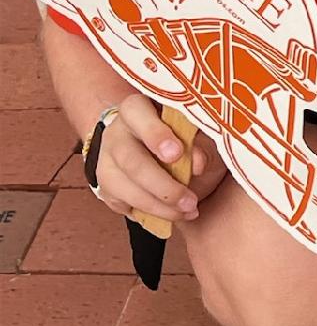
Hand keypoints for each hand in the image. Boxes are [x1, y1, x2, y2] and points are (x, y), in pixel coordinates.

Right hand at [90, 96, 225, 225]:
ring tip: (188, 211)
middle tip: (189, 200)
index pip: (136, 112)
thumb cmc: (184, 140)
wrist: (159, 155)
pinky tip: (172, 215)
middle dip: (161, 184)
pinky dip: (148, 214)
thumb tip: (197, 163)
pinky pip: (121, 203)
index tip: (176, 153)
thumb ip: (202, 146)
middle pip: (130, 159)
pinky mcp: (105, 186)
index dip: (155, 133)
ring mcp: (106, 160)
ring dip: (158, 205)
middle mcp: (116, 133)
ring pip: (122, 185)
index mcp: (138, 109)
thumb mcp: (200, 137)